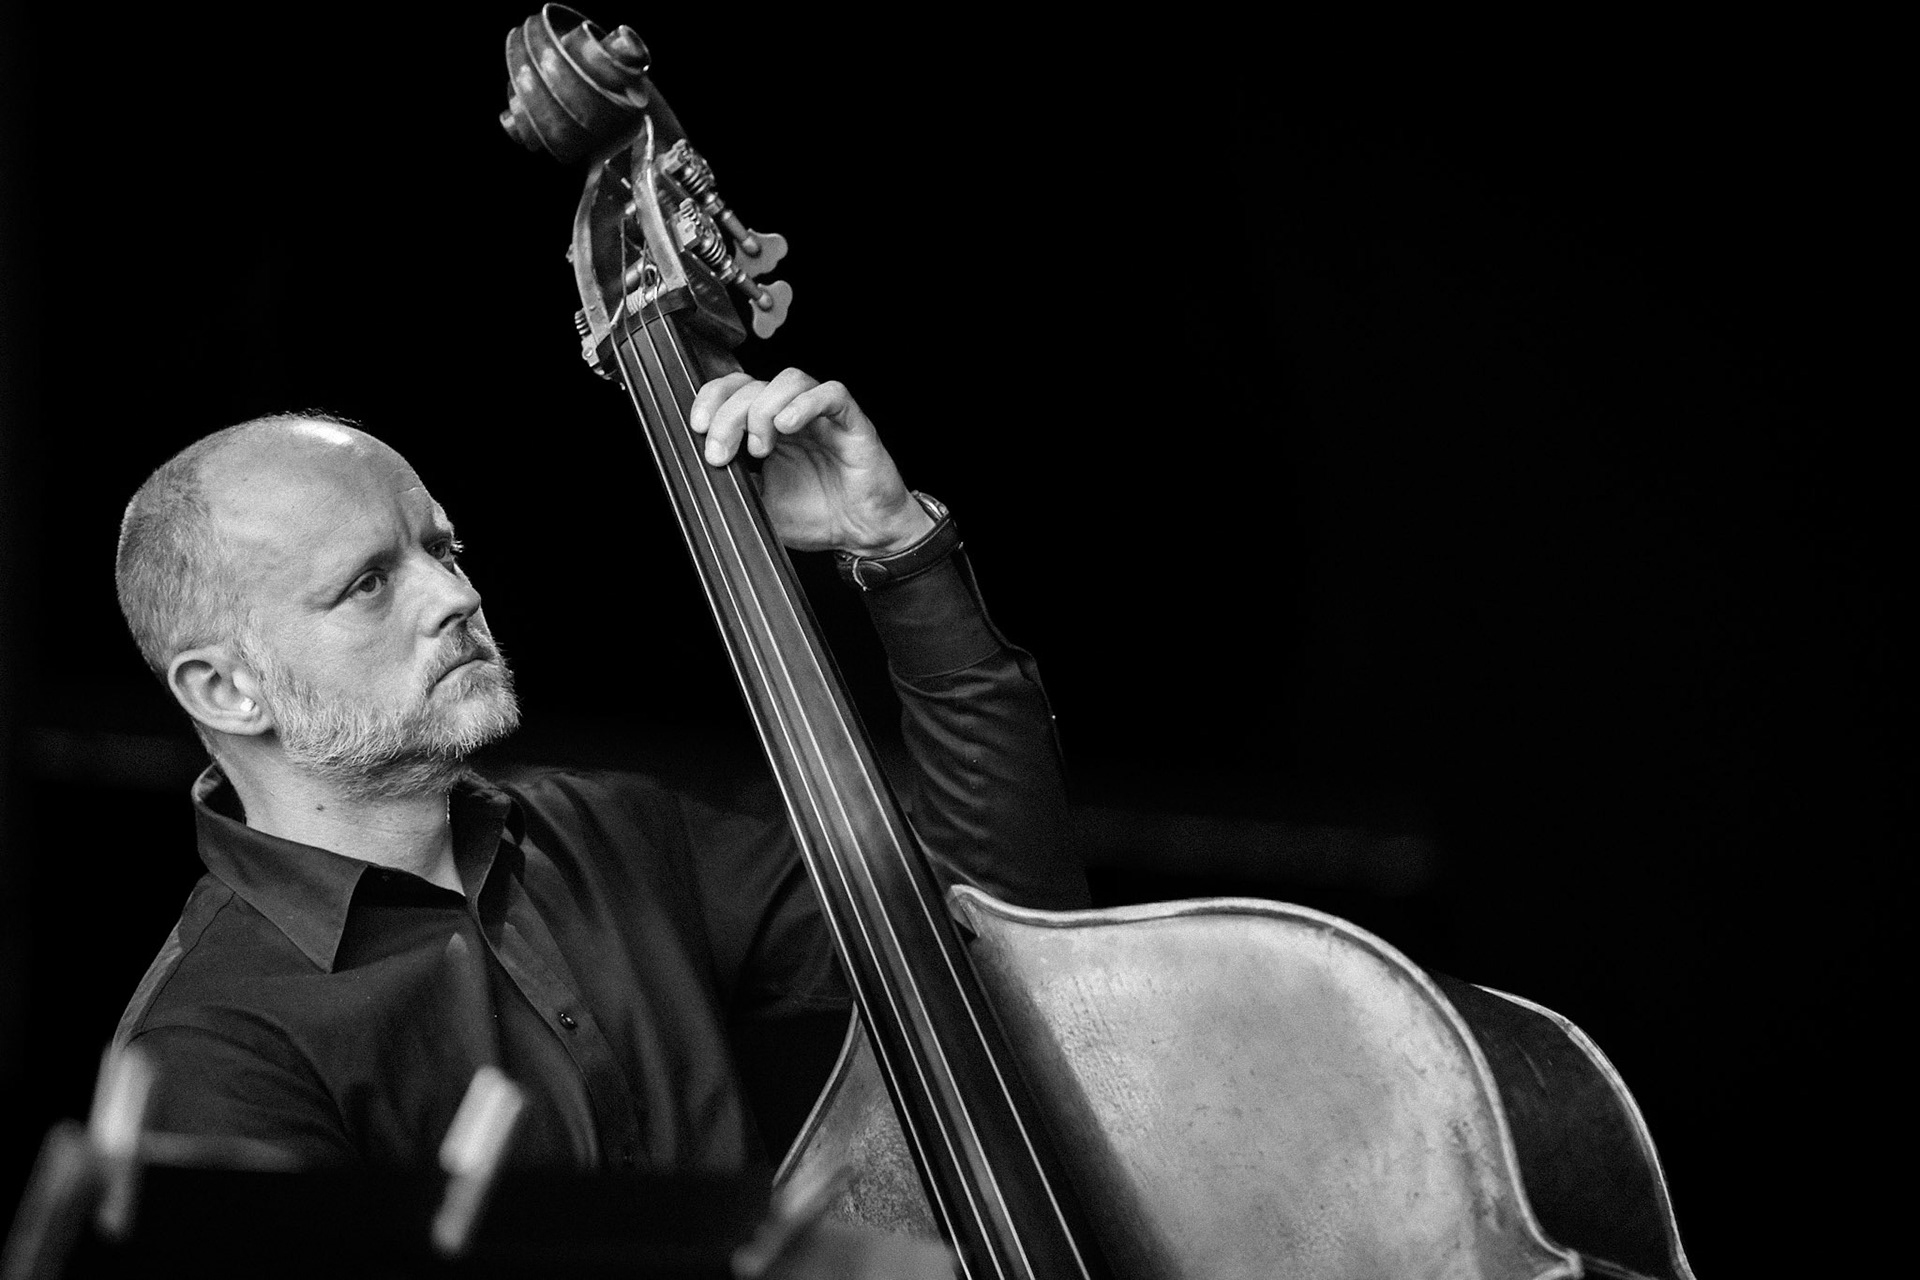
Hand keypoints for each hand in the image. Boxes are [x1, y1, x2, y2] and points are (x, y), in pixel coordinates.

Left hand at [688, 368, 935, 554]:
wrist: (862, 534)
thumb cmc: (818, 516)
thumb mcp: (759, 504)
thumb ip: (734, 482)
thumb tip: (699, 471)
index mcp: (769, 427)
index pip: (734, 390)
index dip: (712, 399)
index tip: (697, 428)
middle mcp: (794, 414)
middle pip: (754, 385)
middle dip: (728, 415)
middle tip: (721, 452)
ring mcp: (823, 416)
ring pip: (790, 379)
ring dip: (764, 408)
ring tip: (760, 448)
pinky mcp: (853, 423)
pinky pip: (832, 394)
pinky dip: (806, 403)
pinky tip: (788, 425)